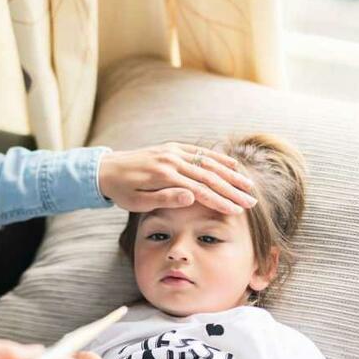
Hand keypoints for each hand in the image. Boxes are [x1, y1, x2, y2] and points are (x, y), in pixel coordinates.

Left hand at [97, 143, 256, 214]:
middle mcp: (171, 160)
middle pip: (209, 176)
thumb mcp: (138, 201)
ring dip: (231, 174)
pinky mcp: (173, 147)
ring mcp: (173, 151)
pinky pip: (200, 152)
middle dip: (232, 189)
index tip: (237, 211)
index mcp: (164, 176)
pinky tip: (234, 166)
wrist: (106, 169)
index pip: (199, 190)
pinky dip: (219, 158)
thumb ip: (165, 198)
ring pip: (209, 162)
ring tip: (250, 186)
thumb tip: (191, 198)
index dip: (220, 201)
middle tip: (252, 202)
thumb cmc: (122, 191)